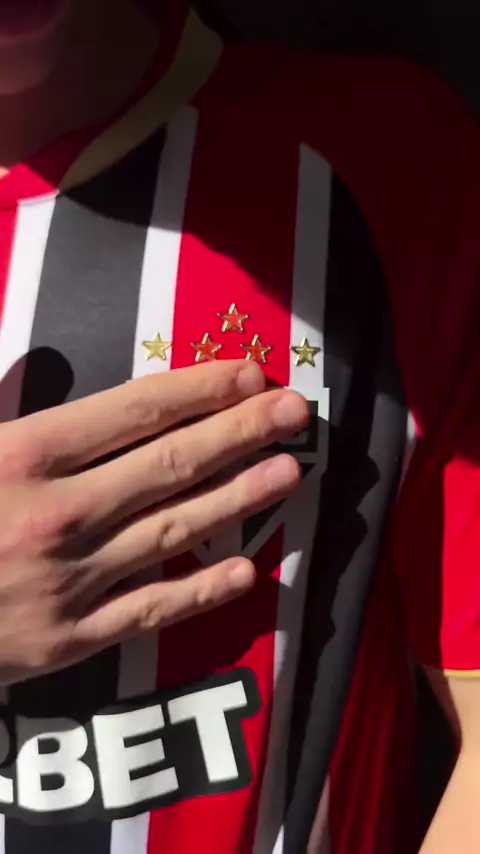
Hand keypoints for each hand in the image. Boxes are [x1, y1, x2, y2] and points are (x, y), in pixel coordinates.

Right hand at [0, 360, 307, 684]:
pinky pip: (149, 610)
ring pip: (174, 530)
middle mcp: (60, 513)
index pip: (136, 410)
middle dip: (241, 432)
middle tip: (298, 412)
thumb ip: (5, 396)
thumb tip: (53, 358)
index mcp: (24, 455)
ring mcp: (70, 580)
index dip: (201, 389)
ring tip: (291, 472)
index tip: (251, 374)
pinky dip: (200, 591)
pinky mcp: (69, 639)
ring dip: (240, 499)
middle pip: (170, 463)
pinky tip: (248, 571)